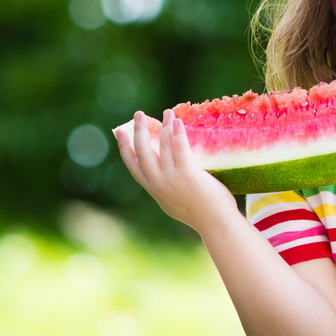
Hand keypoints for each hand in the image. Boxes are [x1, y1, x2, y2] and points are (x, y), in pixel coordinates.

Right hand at [116, 109, 236, 232]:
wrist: (215, 223)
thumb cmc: (200, 213)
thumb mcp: (174, 202)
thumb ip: (166, 189)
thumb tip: (165, 172)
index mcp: (154, 190)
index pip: (133, 165)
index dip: (125, 147)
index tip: (120, 131)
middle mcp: (158, 183)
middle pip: (142, 151)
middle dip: (138, 131)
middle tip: (139, 114)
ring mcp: (172, 178)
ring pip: (162, 146)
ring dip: (163, 126)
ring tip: (167, 112)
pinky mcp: (188, 173)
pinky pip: (179, 148)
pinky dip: (177, 133)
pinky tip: (177, 121)